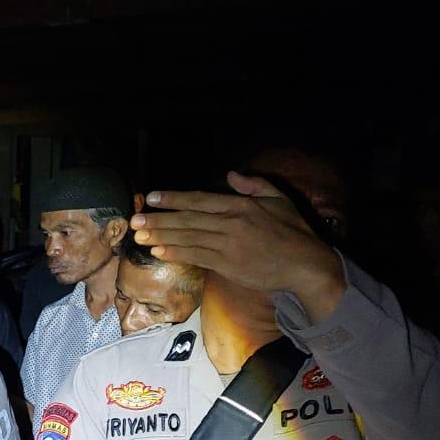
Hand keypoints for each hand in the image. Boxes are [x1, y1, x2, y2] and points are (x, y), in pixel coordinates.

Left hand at [134, 173, 343, 301]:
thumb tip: (231, 175)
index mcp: (240, 205)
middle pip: (187, 219)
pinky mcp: (227, 264)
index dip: (173, 199)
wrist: (305, 265)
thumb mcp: (279, 200)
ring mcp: (227, 244)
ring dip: (161, 237)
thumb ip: (254, 185)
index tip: (151, 197)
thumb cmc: (294, 232)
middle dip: (158, 219)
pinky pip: (196, 256)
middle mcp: (230, 222)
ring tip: (139, 236)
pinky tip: (159, 251)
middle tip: (134, 220)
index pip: (199, 199)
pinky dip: (176, 253)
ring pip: (187, 238)